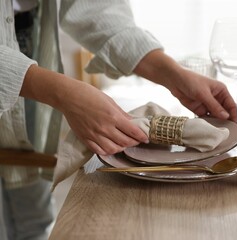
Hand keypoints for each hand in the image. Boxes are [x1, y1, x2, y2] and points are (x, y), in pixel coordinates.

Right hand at [21, 65, 148, 154]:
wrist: (68, 96)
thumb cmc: (89, 95)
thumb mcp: (110, 101)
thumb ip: (122, 114)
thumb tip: (132, 121)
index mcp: (113, 116)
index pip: (132, 131)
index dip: (141, 137)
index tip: (145, 138)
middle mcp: (105, 128)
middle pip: (125, 142)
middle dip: (133, 143)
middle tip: (136, 141)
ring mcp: (94, 135)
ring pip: (113, 149)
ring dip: (121, 148)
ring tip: (123, 144)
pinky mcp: (85, 138)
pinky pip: (99, 151)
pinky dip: (107, 151)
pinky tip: (111, 147)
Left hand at [134, 50, 236, 121]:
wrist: (174, 81)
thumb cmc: (190, 81)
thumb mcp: (203, 93)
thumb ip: (214, 106)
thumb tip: (226, 116)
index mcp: (221, 91)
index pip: (231, 105)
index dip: (234, 115)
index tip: (234, 125)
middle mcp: (216, 98)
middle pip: (224, 112)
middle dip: (225, 121)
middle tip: (226, 131)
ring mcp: (207, 104)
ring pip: (215, 116)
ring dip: (216, 123)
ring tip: (217, 132)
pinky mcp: (199, 109)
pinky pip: (206, 118)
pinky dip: (207, 123)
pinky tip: (208, 129)